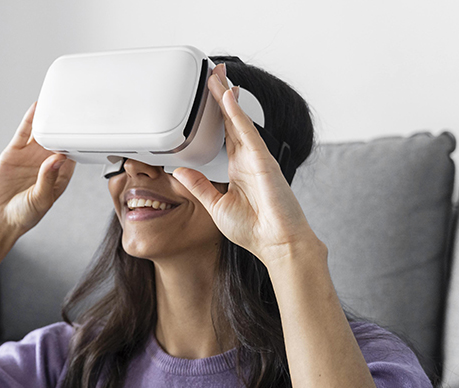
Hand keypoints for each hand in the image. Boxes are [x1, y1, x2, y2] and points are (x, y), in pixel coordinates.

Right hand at [0, 101, 75, 237]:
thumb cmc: (24, 216)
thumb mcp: (41, 200)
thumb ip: (48, 179)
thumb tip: (57, 159)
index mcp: (59, 177)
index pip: (72, 155)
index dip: (79, 142)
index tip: (86, 129)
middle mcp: (46, 164)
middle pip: (59, 140)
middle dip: (66, 126)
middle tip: (74, 109)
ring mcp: (30, 157)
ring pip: (43, 133)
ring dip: (49, 119)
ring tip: (57, 102)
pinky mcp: (14, 153)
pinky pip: (24, 133)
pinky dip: (30, 120)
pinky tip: (36, 108)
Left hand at [172, 64, 318, 264]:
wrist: (277, 244)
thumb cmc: (254, 230)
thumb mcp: (216, 206)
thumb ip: (199, 186)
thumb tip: (180, 170)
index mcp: (238, 169)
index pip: (224, 134)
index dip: (216, 113)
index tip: (209, 95)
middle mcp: (248, 160)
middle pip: (231, 120)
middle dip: (221, 96)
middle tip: (213, 73)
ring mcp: (257, 159)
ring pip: (238, 121)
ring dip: (226, 98)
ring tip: (216, 76)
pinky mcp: (263, 162)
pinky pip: (247, 133)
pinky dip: (236, 115)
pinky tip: (227, 99)